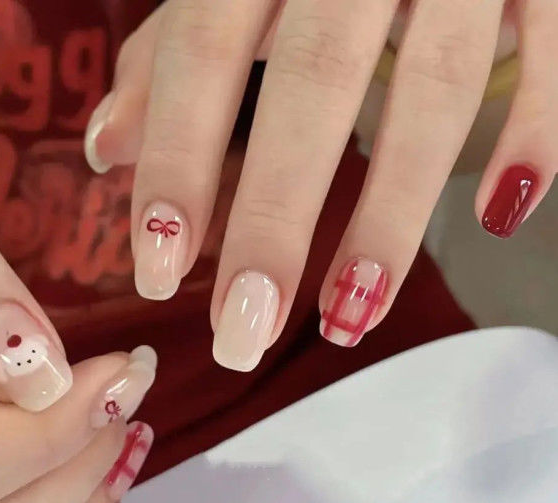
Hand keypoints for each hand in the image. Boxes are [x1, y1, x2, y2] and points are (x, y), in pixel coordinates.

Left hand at [85, 0, 556, 368]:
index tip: (160, 273)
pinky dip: (536, 133)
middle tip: (243, 333)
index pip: (204, 48)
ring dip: (392, 218)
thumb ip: (168, 56)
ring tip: (348, 319)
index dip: (179, 162)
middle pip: (316, 84)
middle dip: (275, 219)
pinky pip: (556, 51)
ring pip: (435, 87)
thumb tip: (110, 150)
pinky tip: (499, 215)